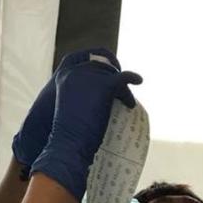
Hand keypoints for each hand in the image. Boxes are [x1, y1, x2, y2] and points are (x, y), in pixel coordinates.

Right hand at [30, 53, 141, 200]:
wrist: (69, 142)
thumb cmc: (68, 132)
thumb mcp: (70, 105)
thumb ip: (80, 94)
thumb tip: (99, 94)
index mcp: (63, 75)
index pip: (84, 59)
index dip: (99, 62)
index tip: (109, 70)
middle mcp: (75, 71)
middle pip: (102, 67)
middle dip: (113, 76)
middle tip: (121, 89)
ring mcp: (90, 77)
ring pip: (113, 75)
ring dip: (122, 88)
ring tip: (126, 102)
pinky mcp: (105, 85)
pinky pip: (123, 79)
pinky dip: (133, 78)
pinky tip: (139, 80)